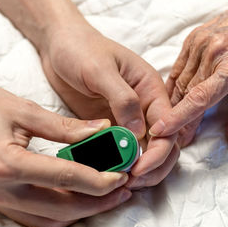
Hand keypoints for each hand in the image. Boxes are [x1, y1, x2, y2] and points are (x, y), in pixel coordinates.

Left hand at [0, 0, 178, 188]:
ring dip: (138, 169)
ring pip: (145, 151)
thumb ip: (122, 99)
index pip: (168, 126)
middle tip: (131, 182)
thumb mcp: (100, 70)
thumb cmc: (80, 49)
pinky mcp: (111, 125)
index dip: (158, 152)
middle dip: (153, 166)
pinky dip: (119, 163)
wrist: (59, 45)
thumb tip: (138, 134)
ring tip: (120, 181)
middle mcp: (145, 106)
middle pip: (163, 144)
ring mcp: (128, 117)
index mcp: (151, 89)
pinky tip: (107, 172)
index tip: (138, 168)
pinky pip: (121, 150)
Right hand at [0, 77, 131, 226]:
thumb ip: (64, 126)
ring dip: (81, 210)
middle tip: (122, 190)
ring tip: (106, 195)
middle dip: (96, 202)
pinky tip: (78, 197)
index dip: (98, 180)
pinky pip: (34, 218)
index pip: (64, 178)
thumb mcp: (23, 109)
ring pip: (49, 220)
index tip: (122, 176)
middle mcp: (1, 190)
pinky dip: (61, 212)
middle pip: (60, 209)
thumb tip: (101, 130)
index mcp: (7, 163)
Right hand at [150, 0, 227, 149]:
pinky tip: (172, 98)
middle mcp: (213, 53)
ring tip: (171, 120)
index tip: (161, 130)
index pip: (199, 97)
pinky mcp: (193, 38)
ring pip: (179, 82)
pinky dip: (173, 85)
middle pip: (186, 93)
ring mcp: (200, 43)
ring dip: (173, 103)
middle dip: (178, 118)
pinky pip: (177, 67)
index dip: (179, 117)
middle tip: (176, 137)